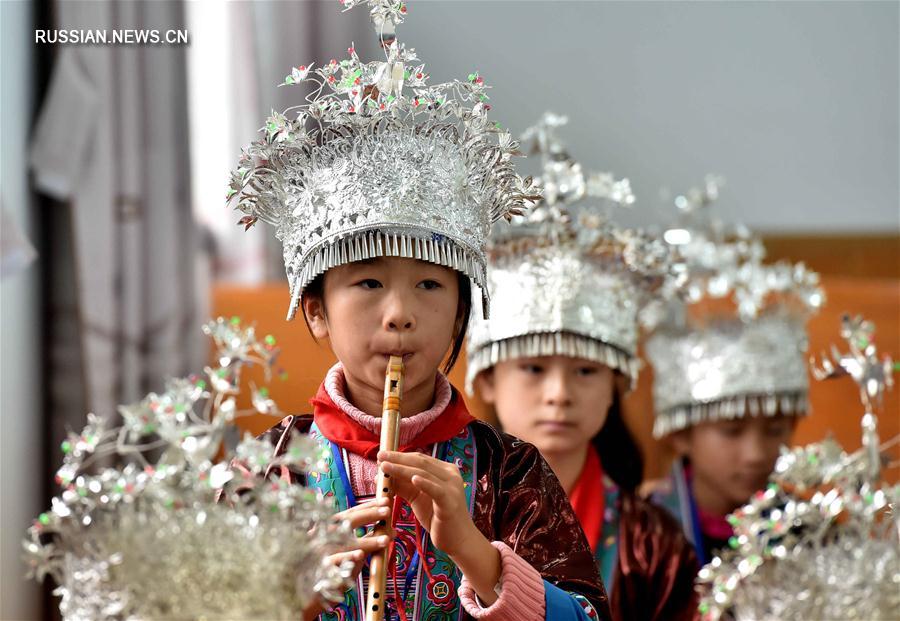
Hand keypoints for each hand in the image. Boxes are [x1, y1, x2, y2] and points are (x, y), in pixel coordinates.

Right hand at [302, 497, 393, 618]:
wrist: (303, 594)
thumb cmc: (329, 570)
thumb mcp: (347, 552)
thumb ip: (363, 540)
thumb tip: (388, 530)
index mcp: (328, 529)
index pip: (350, 513)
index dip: (368, 506)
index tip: (385, 501)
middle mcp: (323, 535)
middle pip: (346, 520)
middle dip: (368, 515)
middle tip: (388, 511)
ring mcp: (319, 550)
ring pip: (344, 541)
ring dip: (366, 540)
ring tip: (386, 539)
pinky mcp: (318, 568)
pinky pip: (333, 560)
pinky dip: (346, 556)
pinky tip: (360, 554)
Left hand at [377, 450, 501, 606]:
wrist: (459, 540)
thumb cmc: (437, 518)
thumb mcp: (417, 498)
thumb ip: (403, 485)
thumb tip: (382, 475)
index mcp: (444, 470)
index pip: (419, 459)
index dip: (399, 456)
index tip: (382, 455)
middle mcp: (450, 475)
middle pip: (420, 462)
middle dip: (398, 458)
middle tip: (380, 456)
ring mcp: (452, 487)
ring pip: (424, 473)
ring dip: (402, 469)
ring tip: (385, 466)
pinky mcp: (450, 502)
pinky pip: (436, 490)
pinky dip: (424, 483)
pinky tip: (413, 479)